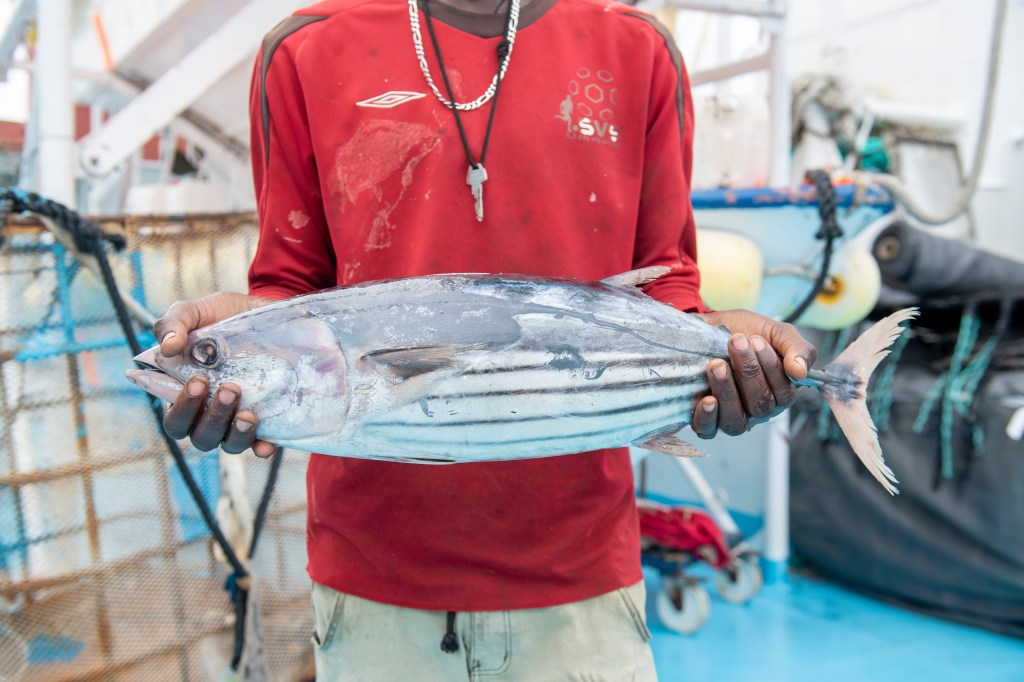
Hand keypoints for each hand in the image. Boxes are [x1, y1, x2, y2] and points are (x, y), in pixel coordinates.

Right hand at [153, 292, 277, 456]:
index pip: (175, 419)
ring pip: (229, 445)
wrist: (267, 310)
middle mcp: (209, 412)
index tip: (199, 382)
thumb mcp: (196, 311)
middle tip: (230, 389)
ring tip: (248, 413)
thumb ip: (174, 323)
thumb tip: (167, 347)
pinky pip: (262, 445)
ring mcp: (237, 418)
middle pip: (200, 436)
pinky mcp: (267, 420)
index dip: (182, 409)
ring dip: (235, 434)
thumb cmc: (222, 316)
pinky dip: (262, 447)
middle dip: (213, 418)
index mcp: (185, 393)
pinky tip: (267, 443)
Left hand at [690, 310, 816, 438]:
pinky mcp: (706, 419)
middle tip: (736, 342)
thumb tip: (800, 372)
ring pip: (736, 420)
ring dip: (727, 392)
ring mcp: (731, 416)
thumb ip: (798, 349)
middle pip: (760, 405)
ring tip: (717, 365)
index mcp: (779, 393)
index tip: (756, 340)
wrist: (709, 326)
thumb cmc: (746, 332)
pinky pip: (708, 430)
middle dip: (748, 371)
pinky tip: (707, 400)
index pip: (783, 394)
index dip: (771, 368)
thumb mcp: (776, 333)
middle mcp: (757, 410)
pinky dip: (707, 418)